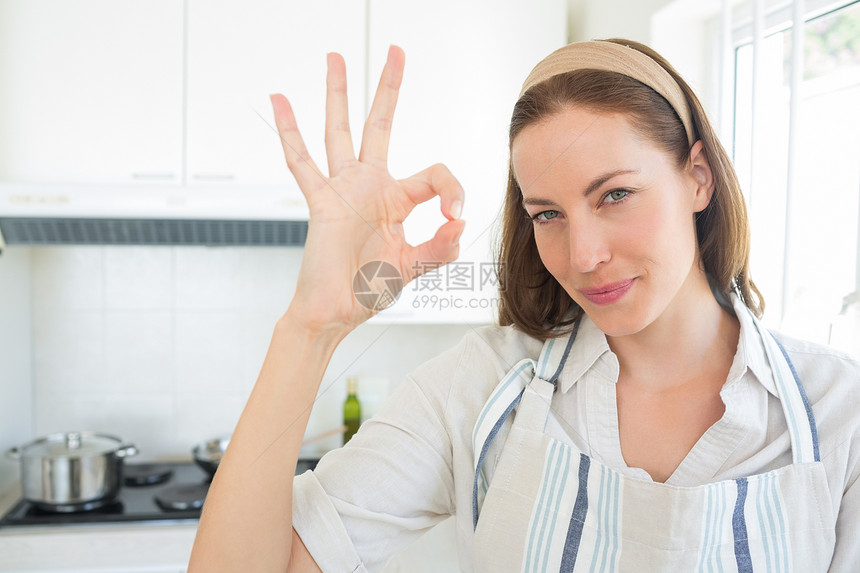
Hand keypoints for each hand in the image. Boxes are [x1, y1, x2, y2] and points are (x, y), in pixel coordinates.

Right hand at [270, 46, 464, 335]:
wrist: (336, 313)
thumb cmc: (370, 291)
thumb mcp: (415, 267)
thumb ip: (441, 247)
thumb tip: (459, 221)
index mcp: (398, 200)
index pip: (433, 173)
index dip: (451, 189)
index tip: (455, 215)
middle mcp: (370, 187)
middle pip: (379, 125)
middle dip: (388, 88)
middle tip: (395, 52)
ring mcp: (343, 190)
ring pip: (339, 131)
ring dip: (338, 94)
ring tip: (336, 57)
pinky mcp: (320, 202)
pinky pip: (301, 162)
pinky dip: (289, 131)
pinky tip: (280, 101)